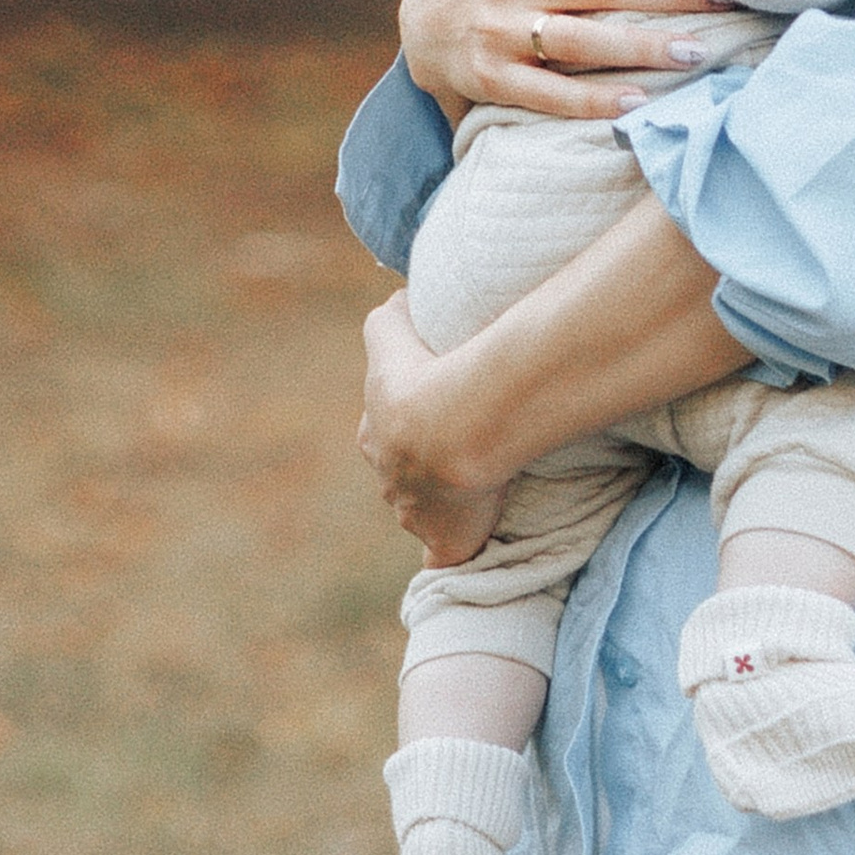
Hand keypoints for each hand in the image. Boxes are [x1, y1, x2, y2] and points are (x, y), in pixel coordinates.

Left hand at [359, 294, 509, 564]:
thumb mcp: (391, 328)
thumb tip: (398, 300)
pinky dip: (452, 554)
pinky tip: (465, 552)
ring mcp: (415, 514)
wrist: (453, 425)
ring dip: (445, 503)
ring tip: (478, 488)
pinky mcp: (446, 540)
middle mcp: (390, 480)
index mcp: (376, 434)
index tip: (432, 417)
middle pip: (403, 476)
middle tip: (460, 451)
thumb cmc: (424, 374)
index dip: (408, 424)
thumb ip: (390, 315)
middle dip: (422, 468)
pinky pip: (446, 554)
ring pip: (425, 510)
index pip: (386, 433)